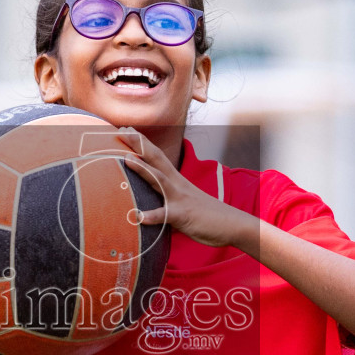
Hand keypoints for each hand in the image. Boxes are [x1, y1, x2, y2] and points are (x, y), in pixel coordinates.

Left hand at [115, 128, 254, 248]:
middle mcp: (177, 184)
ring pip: (159, 181)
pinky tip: (139, 217)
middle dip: (138, 145)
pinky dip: (153, 216)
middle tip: (121, 131)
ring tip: (126, 160)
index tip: (126, 130)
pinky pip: (166, 215)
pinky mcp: (183, 216)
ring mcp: (180, 198)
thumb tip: (150, 200)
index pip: (157, 157)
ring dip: (143, 169)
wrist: (233, 224)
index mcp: (176, 180)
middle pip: (156, 159)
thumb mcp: (183, 201)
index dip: (142, 143)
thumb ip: (167, 197)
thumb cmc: (206, 215)